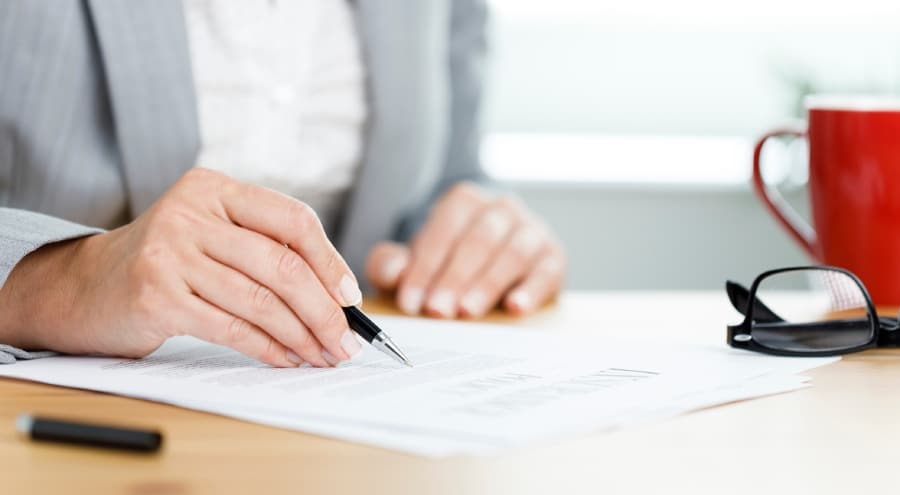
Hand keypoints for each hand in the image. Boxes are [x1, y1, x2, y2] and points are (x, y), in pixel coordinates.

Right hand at [0, 168, 362, 366]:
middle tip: (346, 341)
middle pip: (282, 264)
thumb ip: (264, 247)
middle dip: (324, 310)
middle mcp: (190, 213)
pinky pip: (231, 328)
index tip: (350, 296)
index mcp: (214, 188)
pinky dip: (267, 349)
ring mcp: (169, 254)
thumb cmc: (167, 262)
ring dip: (301, 336)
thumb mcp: (212, 233)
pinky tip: (286, 359)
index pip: (292, 218)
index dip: (330, 260)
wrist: (85, 286)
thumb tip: (337, 295)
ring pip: (260, 300)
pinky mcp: (156, 296)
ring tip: (323, 355)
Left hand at [365, 182, 565, 318]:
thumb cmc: (445, 264)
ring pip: (513, 252)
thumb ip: (391, 264)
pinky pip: (547, 271)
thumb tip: (394, 274)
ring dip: (488, 283)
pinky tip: (514, 308)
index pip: (444, 229)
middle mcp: (502, 208)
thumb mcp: (412, 263)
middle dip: (455, 277)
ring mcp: (532, 230)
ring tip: (467, 312)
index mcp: (465, 201)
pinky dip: (532, 290)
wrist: (489, 267)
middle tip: (437, 310)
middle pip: (479, 239)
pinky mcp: (554, 258)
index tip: (410, 302)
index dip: (425, 267)